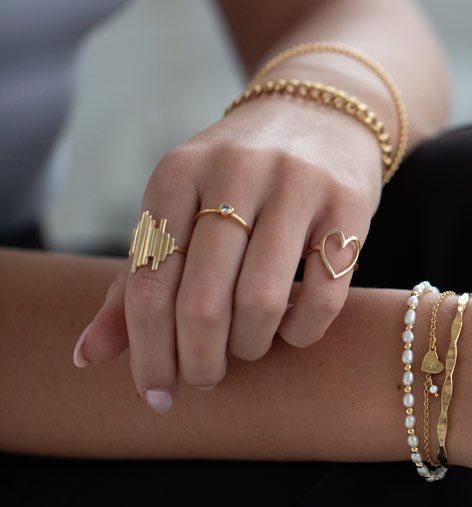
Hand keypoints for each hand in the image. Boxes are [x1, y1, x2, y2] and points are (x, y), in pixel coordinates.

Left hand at [73, 96, 382, 411]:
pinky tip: (292, 329)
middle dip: (200, 361)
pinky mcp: (349, 203)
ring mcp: (297, 184)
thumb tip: (87, 357)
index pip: (148, 284)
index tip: (157, 393)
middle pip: (202, 301)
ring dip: (249, 346)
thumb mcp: (180, 208)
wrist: (321, 113)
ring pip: (261, 300)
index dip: (148, 353)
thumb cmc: (239, 178)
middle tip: (205, 380)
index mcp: (178, 174)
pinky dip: (303, 330)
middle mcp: (235, 171)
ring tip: (248, 346)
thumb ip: (136, 280)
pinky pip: (325, 293)